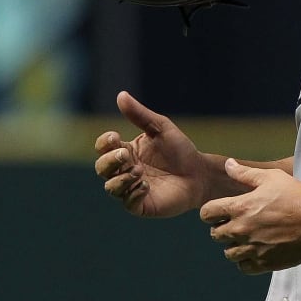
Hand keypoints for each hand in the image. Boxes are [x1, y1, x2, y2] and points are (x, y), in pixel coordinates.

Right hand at [94, 91, 208, 217]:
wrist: (199, 173)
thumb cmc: (180, 150)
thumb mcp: (161, 128)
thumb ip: (140, 115)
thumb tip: (121, 95)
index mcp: (125, 151)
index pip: (103, 148)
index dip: (104, 143)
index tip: (115, 137)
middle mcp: (124, 170)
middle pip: (102, 168)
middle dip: (110, 161)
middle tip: (126, 155)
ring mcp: (131, 188)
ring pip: (111, 187)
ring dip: (121, 179)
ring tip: (139, 171)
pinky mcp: (142, 205)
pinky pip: (128, 203)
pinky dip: (133, 194)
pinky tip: (146, 185)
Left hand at [201, 159, 300, 274]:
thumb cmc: (297, 196)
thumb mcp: (271, 178)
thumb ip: (245, 173)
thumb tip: (228, 164)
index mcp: (240, 208)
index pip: (207, 213)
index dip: (211, 212)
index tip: (220, 212)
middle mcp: (241, 230)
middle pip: (214, 235)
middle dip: (221, 229)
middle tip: (236, 224)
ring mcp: (252, 249)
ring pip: (228, 253)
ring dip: (234, 246)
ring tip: (247, 240)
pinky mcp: (264, 263)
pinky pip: (243, 267)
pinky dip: (246, 261)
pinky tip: (256, 252)